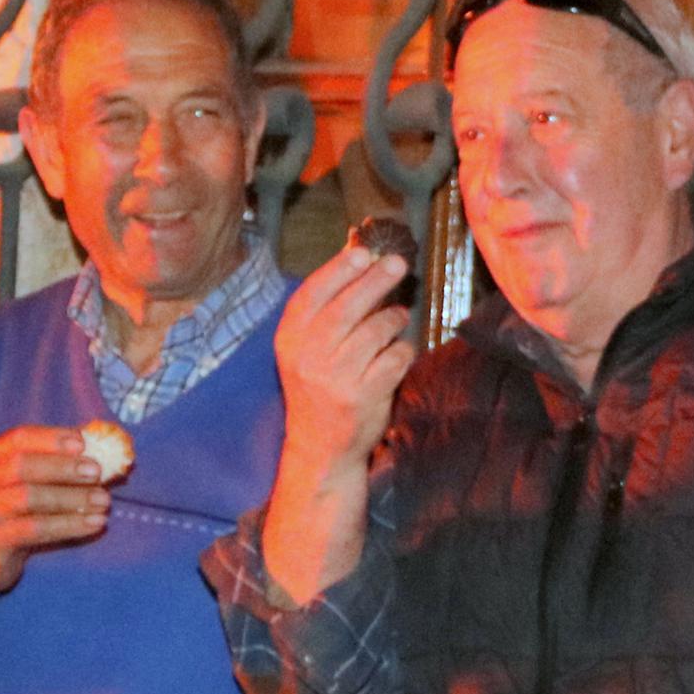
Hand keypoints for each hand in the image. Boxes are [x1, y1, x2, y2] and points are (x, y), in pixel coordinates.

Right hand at [0, 424, 115, 595]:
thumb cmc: (14, 513)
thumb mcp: (28, 484)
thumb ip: (56, 463)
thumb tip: (101, 445)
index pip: (18, 439)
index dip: (51, 439)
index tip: (83, 443)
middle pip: (21, 467)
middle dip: (63, 468)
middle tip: (97, 472)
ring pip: (28, 498)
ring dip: (71, 498)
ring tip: (103, 501)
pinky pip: (33, 530)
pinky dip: (68, 525)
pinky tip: (93, 524)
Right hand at [272, 239, 417, 488]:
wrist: (319, 445)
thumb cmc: (318, 383)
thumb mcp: (309, 344)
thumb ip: (330, 301)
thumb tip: (359, 248)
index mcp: (290, 338)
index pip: (313, 293)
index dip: (340, 268)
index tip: (364, 252)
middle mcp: (308, 356)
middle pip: (347, 307)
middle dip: (376, 280)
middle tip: (398, 263)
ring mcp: (336, 378)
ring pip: (377, 331)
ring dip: (394, 318)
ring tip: (397, 318)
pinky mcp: (363, 396)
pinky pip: (395, 358)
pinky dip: (403, 350)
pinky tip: (398, 353)